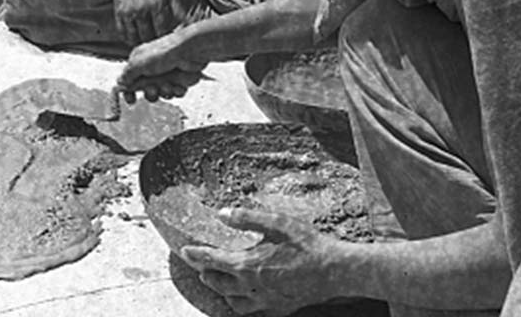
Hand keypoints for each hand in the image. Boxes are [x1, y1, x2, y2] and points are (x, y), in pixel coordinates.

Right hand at [111, 0, 182, 45]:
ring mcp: (129, 11)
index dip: (166, 37)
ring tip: (145, 43)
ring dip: (141, 42)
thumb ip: (176, 9)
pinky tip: (134, 38)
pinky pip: (123, 33)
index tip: (167, 40)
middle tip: (157, 44)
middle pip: (149, 36)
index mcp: (158, 3)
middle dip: (154, 41)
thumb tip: (186, 24)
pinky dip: (128, 38)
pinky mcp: (118, 12)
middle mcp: (143, 9)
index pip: (163, 30)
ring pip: (135, 38)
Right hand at [118, 29, 207, 102]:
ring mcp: (166, 75)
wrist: (190, 51)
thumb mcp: (139, 62)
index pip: (129, 80)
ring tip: (168, 85)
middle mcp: (152, 69)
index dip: (129, 92)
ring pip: (160, 93)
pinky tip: (178, 85)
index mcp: (140, 62)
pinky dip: (176, 91)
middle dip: (149, 93)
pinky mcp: (179, 80)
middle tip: (153, 88)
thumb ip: (127, 75)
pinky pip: (174, 93)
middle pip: (145, 90)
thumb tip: (119, 83)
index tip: (131, 100)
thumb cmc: (164, 52)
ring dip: (164, 92)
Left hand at [180, 208, 351, 313]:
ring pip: (233, 302)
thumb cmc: (307, 244)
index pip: (213, 260)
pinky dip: (242, 303)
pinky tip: (246, 295)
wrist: (335, 270)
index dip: (197, 254)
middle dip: (206, 273)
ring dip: (222, 291)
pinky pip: (252, 311)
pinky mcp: (278, 308)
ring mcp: (266, 301)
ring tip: (220, 280)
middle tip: (201, 264)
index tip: (185, 250)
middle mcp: (253, 287)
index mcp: (249, 265)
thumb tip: (222, 213)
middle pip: (218, 283)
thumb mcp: (277, 222)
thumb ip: (247, 218)